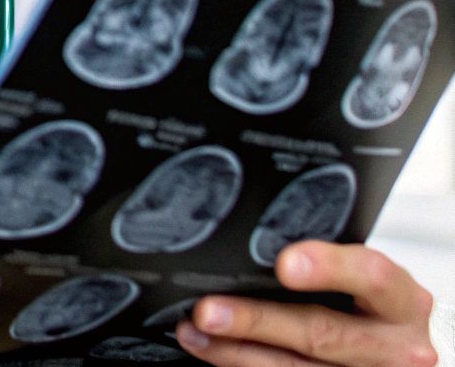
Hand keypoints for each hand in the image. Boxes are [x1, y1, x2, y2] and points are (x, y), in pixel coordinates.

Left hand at [176, 240, 436, 365]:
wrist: (394, 348)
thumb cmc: (371, 304)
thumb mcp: (364, 278)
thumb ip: (327, 261)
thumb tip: (257, 241)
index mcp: (402, 301)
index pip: (371, 277)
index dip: (329, 268)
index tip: (285, 264)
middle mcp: (395, 347)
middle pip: (320, 334)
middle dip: (257, 321)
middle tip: (208, 310)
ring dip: (235, 350)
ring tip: (194, 331)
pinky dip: (241, 363)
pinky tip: (211, 350)